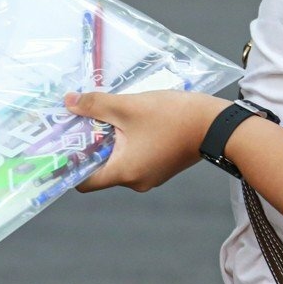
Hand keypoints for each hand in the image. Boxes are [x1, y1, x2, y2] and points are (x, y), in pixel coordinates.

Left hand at [63, 90, 228, 192]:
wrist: (218, 124)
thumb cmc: (173, 117)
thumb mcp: (129, 106)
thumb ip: (96, 104)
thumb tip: (69, 102)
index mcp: (124, 173)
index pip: (84, 180)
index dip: (70, 163)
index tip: (64, 143)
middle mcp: (136, 181)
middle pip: (102, 167)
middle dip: (93, 144)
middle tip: (86, 120)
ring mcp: (152, 176)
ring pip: (120, 160)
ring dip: (113, 140)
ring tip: (112, 115)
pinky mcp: (163, 166)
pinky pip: (137, 157)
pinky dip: (130, 142)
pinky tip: (134, 121)